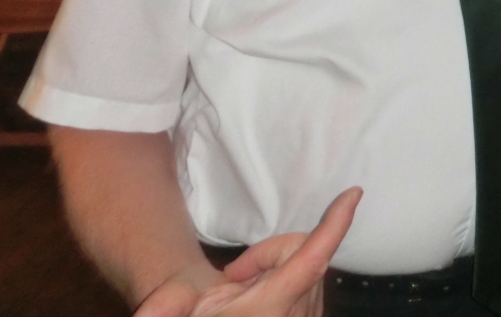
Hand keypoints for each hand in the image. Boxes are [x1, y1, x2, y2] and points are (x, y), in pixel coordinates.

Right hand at [136, 187, 361, 316]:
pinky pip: (311, 274)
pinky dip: (287, 276)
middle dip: (269, 254)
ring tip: (243, 296)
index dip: (335, 225)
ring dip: (276, 267)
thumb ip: (165, 305)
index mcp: (272, 307)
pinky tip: (260, 299)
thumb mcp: (176, 311)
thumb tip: (147, 314)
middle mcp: (300, 313)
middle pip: (301, 251)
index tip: (353, 194)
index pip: (313, 258)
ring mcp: (310, 315)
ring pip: (308, 261)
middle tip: (233, 279)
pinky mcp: (313, 314)